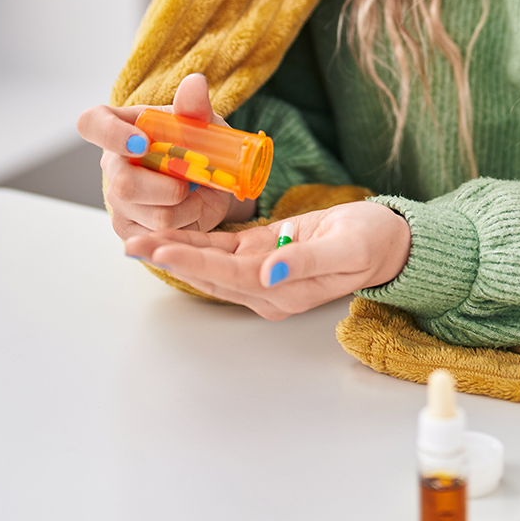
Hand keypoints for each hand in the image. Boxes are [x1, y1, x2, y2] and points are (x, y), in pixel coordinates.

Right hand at [77, 73, 256, 241]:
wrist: (210, 182)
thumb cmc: (198, 144)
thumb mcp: (201, 122)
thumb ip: (194, 106)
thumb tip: (195, 83)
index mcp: (120, 126)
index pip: (92, 123)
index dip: (111, 134)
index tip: (142, 142)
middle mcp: (111, 164)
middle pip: (124, 183)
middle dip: (168, 186)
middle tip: (193, 179)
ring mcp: (117, 199)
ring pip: (151, 213)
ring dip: (186, 205)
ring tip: (195, 192)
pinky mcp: (129, 227)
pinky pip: (160, 232)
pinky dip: (186, 222)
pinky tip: (190, 210)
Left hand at [122, 200, 411, 319]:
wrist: (388, 242)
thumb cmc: (372, 241)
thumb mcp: (346, 247)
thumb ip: (307, 261)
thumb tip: (270, 272)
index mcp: (285, 290)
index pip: (228, 275)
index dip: (193, 261)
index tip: (160, 248)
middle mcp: (268, 289)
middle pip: (209, 274)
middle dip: (171, 257)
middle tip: (131, 241)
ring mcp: (263, 275)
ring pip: (211, 263)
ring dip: (177, 250)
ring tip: (139, 237)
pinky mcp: (264, 256)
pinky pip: (224, 252)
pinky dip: (196, 241)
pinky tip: (173, 230)